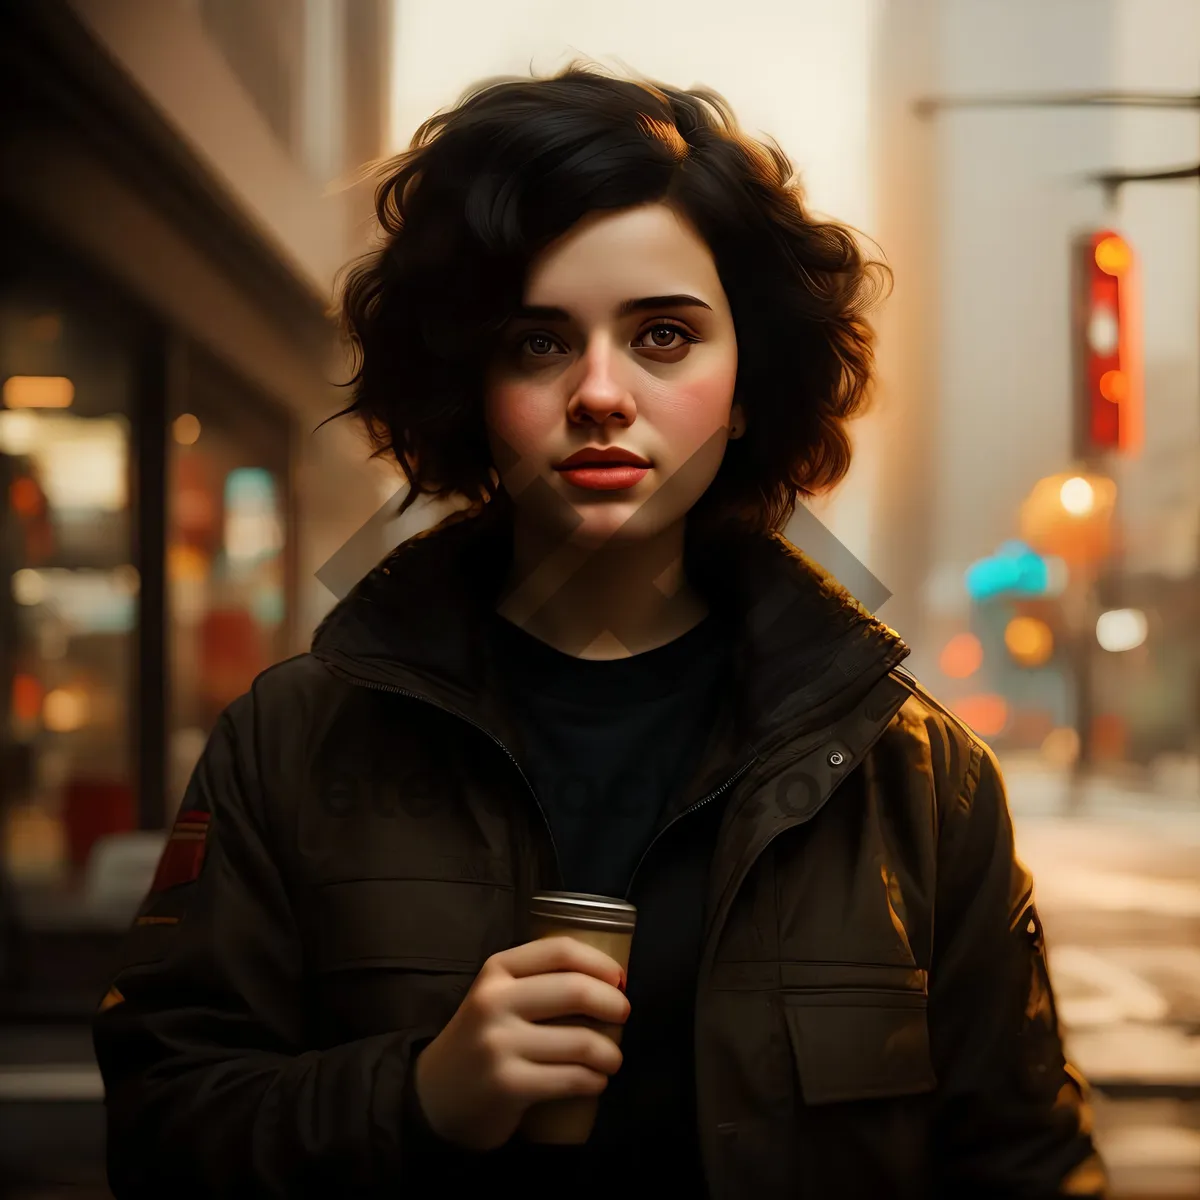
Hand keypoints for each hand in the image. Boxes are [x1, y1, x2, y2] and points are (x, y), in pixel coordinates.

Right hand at [412, 935, 629, 1150]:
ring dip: (611, 1053)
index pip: (560, 951)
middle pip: (575, 990)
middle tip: (624, 1016)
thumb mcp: (497, 996)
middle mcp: (494, 1001)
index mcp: (496, 970)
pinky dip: (595, 1081)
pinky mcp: (508, 1085)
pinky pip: (572, 1079)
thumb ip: (537, 982)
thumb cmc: (482, 1040)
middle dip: (614, 1004)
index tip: (619, 979)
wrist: (433, 1096)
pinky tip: (595, 1082)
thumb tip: (609, 981)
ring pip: (581, 1041)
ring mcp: (499, 1044)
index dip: (600, 962)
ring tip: (612, 1059)